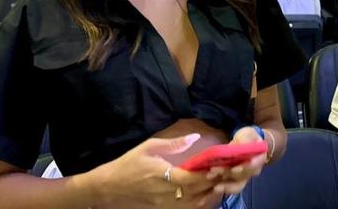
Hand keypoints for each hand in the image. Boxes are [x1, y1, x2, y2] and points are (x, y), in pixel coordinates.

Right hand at [88, 133, 223, 208]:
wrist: (108, 188)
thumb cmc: (128, 164)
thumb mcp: (149, 147)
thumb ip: (173, 144)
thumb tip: (195, 137)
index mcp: (167, 177)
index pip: (196, 179)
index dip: (212, 174)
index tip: (225, 165)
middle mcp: (169, 196)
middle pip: (199, 193)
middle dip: (215, 184)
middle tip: (229, 173)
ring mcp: (166, 207)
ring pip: (195, 205)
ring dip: (210, 195)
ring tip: (221, 183)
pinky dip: (199, 204)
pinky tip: (205, 194)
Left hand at [210, 127, 268, 195]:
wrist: (247, 144)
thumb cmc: (248, 137)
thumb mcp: (248, 134)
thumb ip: (245, 139)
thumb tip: (241, 144)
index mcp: (259, 158)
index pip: (255, 164)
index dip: (246, 168)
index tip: (234, 169)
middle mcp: (253, 171)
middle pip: (243, 176)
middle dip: (228, 173)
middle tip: (214, 170)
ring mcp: (244, 177)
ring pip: (237, 185)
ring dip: (225, 185)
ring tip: (212, 182)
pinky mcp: (235, 181)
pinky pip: (230, 187)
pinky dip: (221, 187)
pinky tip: (212, 185)